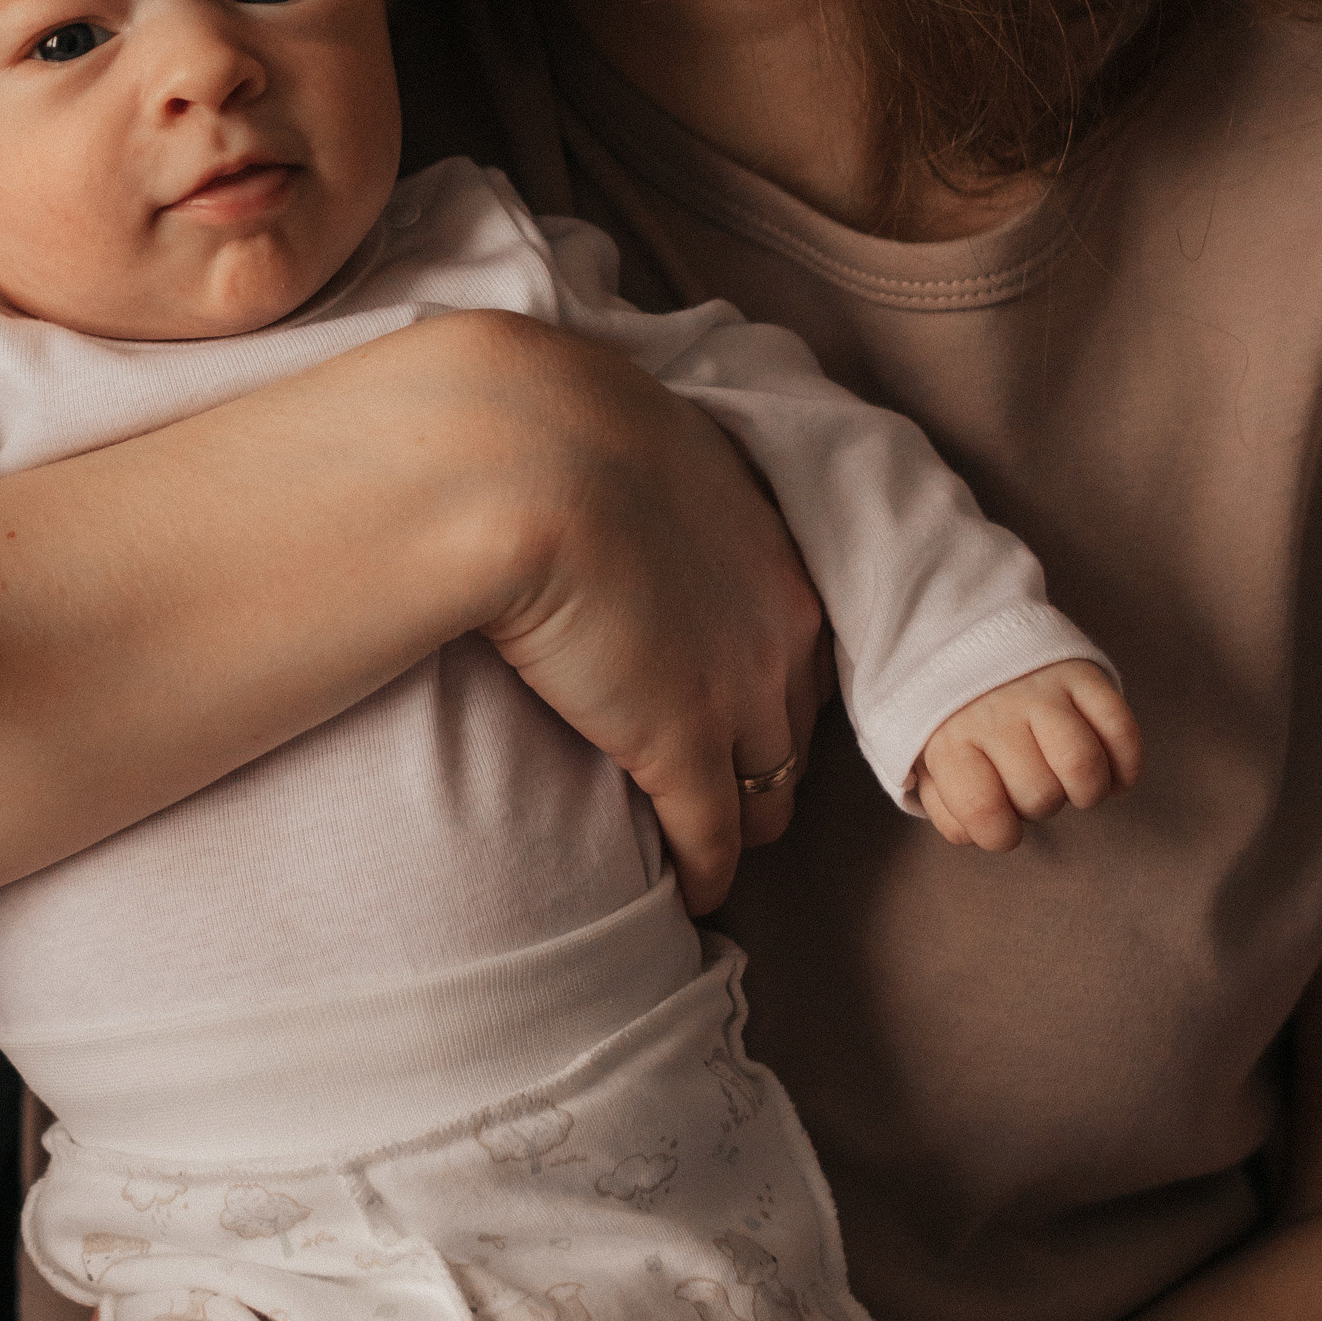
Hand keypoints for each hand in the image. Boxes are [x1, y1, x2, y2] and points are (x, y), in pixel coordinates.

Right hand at [475, 322, 830, 910]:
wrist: (526, 458)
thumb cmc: (553, 428)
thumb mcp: (627, 440)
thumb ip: (637, 478)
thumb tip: (586, 469)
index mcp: (771, 550)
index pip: (794, 644)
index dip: (764, 680)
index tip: (730, 698)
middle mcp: (779, 629)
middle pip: (795, 724)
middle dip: (765, 756)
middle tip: (723, 781)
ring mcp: (738, 694)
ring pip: (769, 790)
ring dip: (742, 818)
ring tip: (709, 842)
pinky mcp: (680, 749)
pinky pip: (713, 836)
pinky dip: (707, 870)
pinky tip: (693, 892)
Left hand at [912, 659, 1139, 851]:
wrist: (964, 637)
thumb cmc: (953, 722)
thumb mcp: (929, 763)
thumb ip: (950, 810)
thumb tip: (986, 834)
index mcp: (951, 741)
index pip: (983, 813)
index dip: (1001, 834)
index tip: (1001, 821)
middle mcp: (996, 713)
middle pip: (1040, 794)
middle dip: (1041, 806)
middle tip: (1030, 784)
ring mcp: (1042, 691)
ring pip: (1082, 765)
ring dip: (1088, 790)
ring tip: (1073, 782)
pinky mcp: (1082, 674)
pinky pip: (1121, 730)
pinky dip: (1126, 766)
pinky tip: (1111, 774)